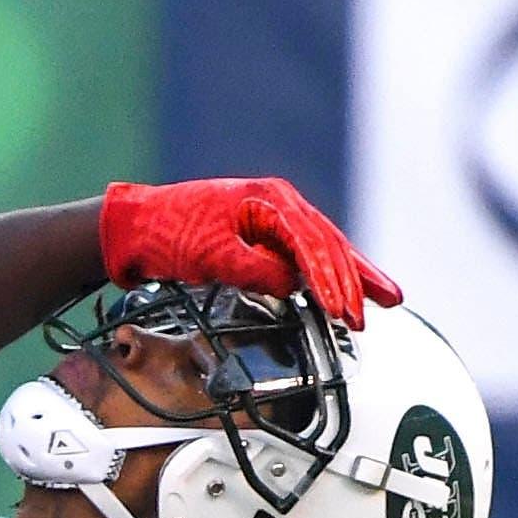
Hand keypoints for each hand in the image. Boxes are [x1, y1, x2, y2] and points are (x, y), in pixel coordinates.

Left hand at [99, 179, 400, 330]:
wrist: (132, 228)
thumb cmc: (167, 234)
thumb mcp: (210, 256)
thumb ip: (254, 270)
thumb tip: (293, 284)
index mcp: (269, 200)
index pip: (313, 244)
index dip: (331, 281)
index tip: (343, 312)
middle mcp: (277, 202)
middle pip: (328, 243)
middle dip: (353, 281)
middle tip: (367, 317)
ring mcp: (270, 215)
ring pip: (322, 247)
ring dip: (351, 276)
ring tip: (385, 300)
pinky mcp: (261, 232)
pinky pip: (304, 252)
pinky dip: (325, 272)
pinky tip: (343, 289)